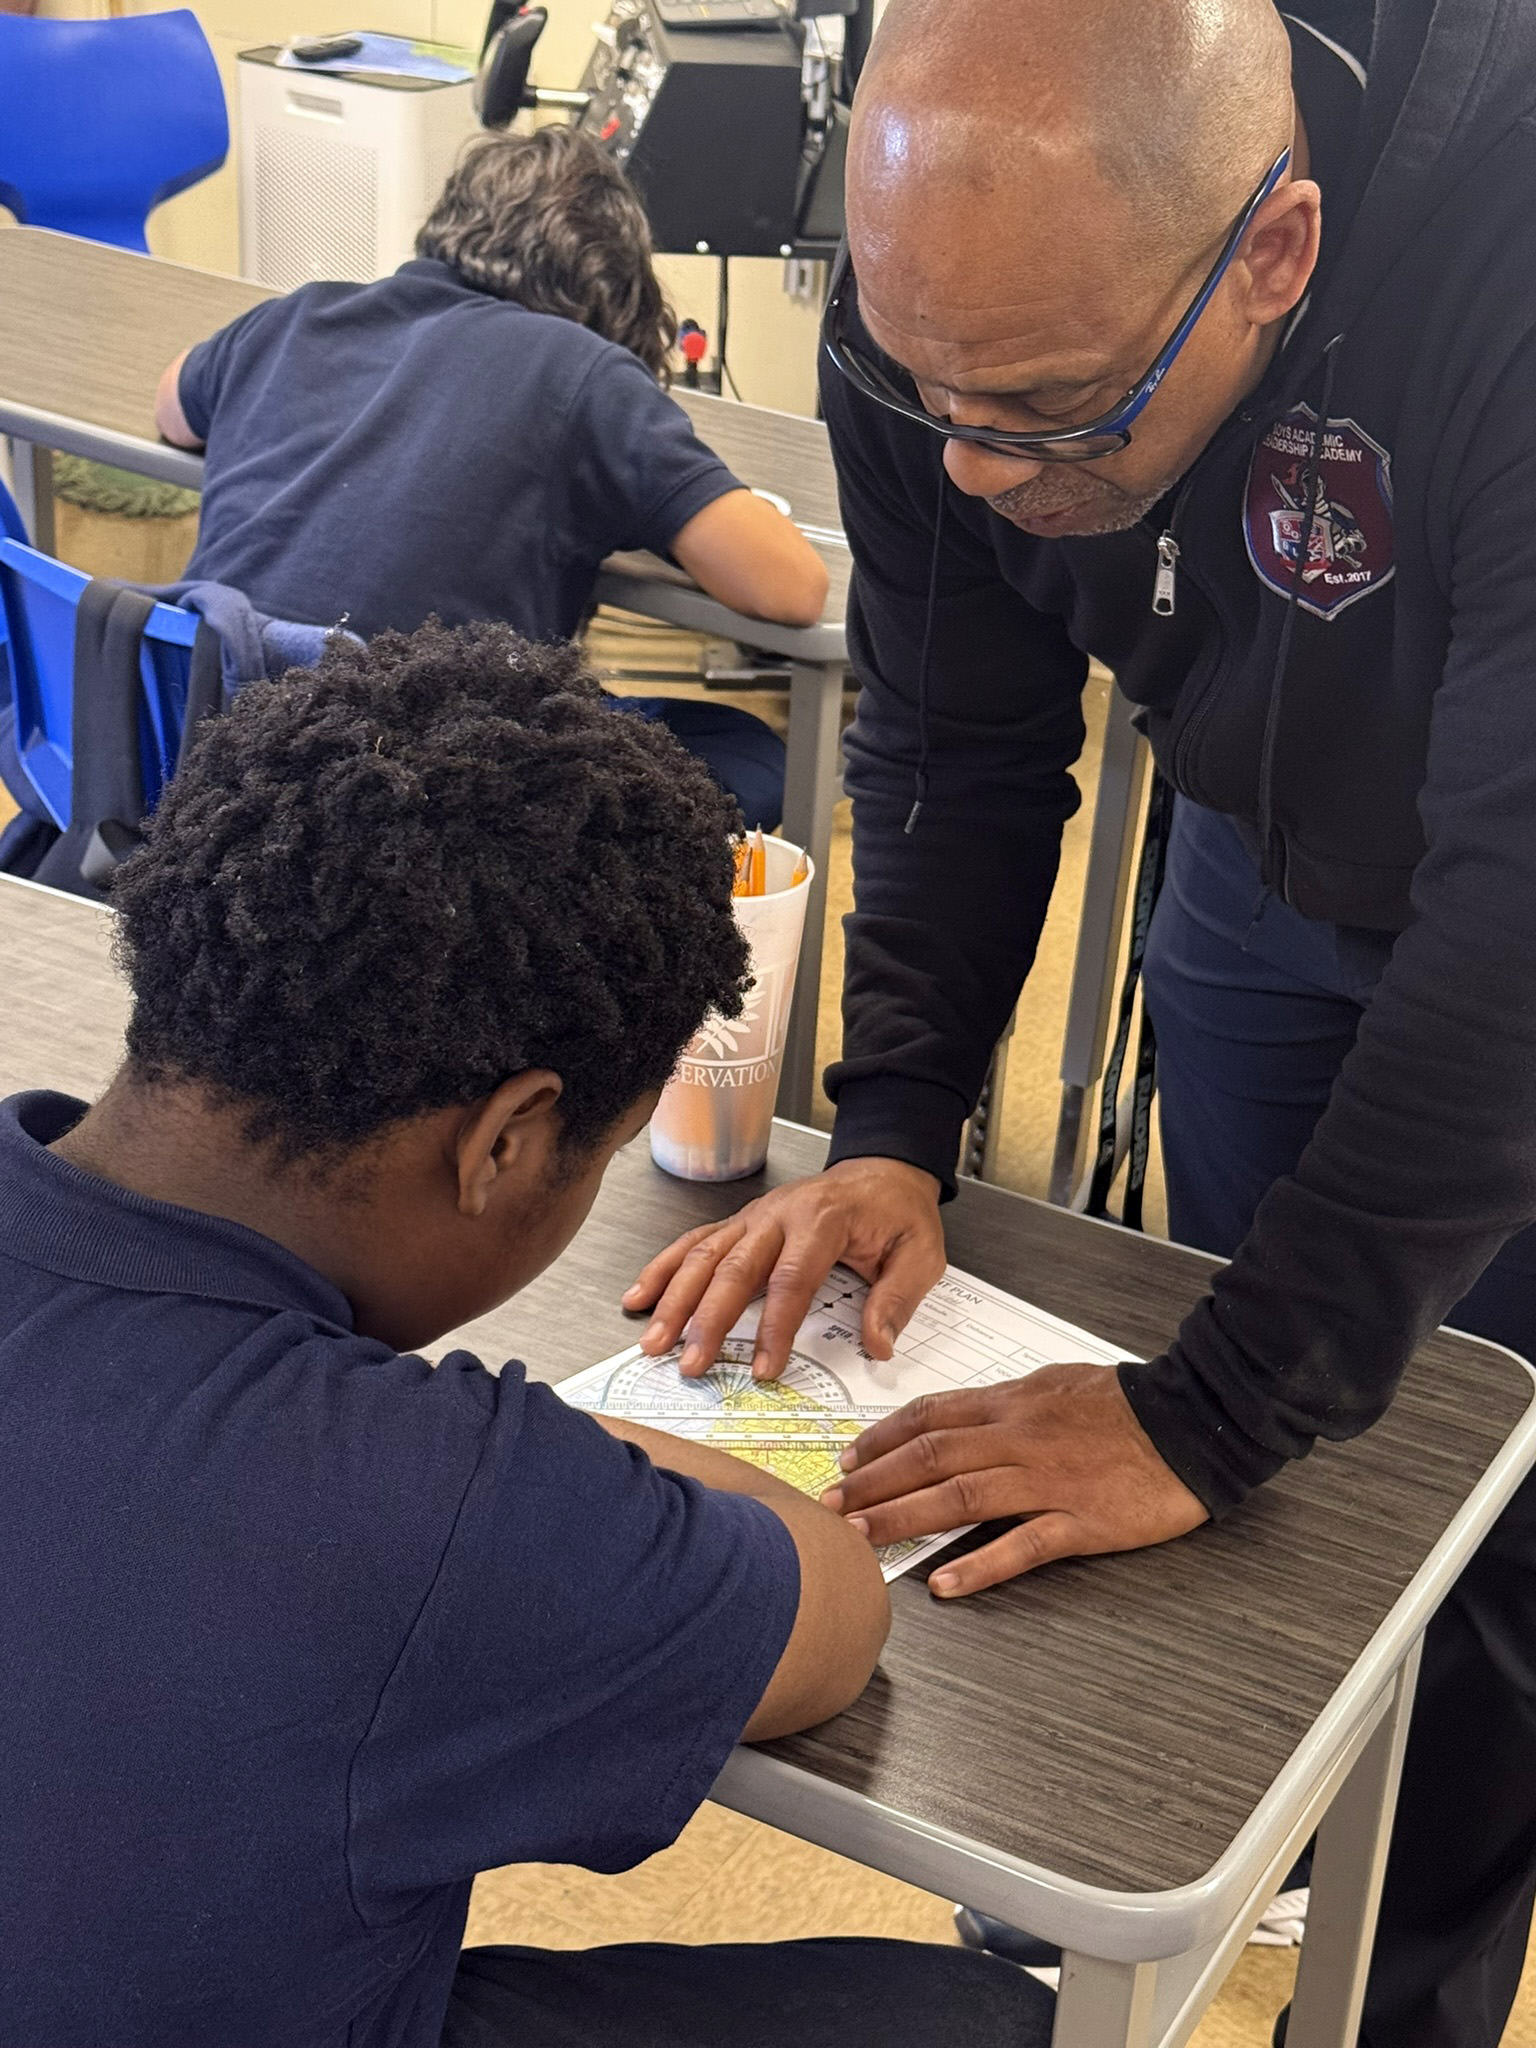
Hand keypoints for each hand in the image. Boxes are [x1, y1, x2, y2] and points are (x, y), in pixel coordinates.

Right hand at [622, 1156, 944, 1378]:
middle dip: (706, 1319)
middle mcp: (779, 1214)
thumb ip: (898, 1298)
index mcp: (824, 1220)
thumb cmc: (897, 1213)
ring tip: (653, 1340)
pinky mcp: (741, 1222)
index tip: (763, 1368)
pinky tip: (640, 1295)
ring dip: (674, 1298)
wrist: (883, 1169)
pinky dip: (664, 1267)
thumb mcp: (921, 1253)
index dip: (774, 1327)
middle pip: (734, 1268)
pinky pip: (695, 1242)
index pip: (792, 1279)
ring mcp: (754, 1216)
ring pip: (704, 1255)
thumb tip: (878, 1346)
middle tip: (690, 1362)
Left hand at [821, 1362, 1207, 1595]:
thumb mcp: (1055, 1384)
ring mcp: (1049, 1481)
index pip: (931, 1416)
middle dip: (873, 1481)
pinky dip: (980, 1563)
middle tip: (831, 1504)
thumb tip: (961, 1416)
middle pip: (931, 1457)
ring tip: (862, 1538)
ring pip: (961, 1497)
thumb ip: (1006, 1404)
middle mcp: (1019, 1438)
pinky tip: (946, 1581)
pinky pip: (1023, 1545)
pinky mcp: (1081, 1520)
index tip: (849, 1457)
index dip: (883, 1438)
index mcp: (1013, 1403)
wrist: (1195, 1418)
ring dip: (905, 1517)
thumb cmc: (1128, 1403)